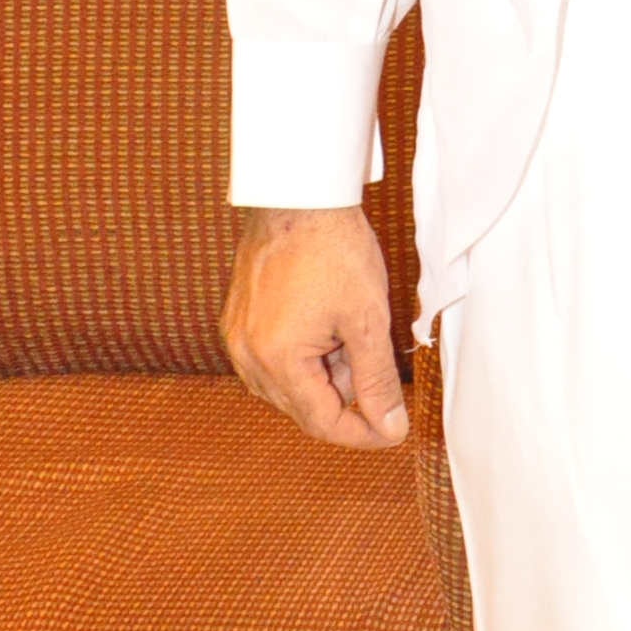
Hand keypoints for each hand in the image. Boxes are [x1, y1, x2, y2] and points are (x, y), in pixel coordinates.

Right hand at [222, 205, 408, 448]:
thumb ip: (377, 381)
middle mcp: (246, 356)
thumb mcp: (368, 321)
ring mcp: (237, 338)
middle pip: (303, 407)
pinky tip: (329, 327)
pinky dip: (306, 356)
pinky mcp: (238, 321)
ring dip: (327, 375)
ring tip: (352, 333)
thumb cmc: (333, 250)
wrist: (298, 197)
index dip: (362, 432)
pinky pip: (273, 360)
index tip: (393, 428)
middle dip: (345, 396)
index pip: (321, 423)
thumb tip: (389, 426)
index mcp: (276, 360)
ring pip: (289, 385)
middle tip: (375, 360)